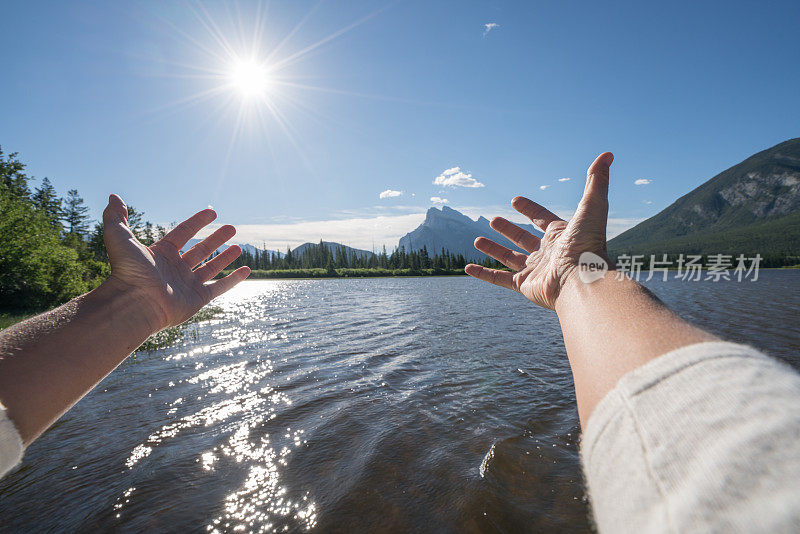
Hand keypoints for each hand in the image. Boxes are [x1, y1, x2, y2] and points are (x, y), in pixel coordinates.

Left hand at [102, 194, 249, 330]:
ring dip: (225, 257)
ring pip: (211, 268)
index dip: (197, 222)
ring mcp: (187, 285)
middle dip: (216, 238)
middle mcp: (175, 269)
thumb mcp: (118, 237)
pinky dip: (234, 279)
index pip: (183, 233)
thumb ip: (116, 217)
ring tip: (239, 246)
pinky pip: (219, 288)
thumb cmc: (127, 271)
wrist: (134, 303)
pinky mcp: (197, 300)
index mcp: (161, 254)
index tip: (212, 212)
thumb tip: (114, 197)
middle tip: (231, 228)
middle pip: (200, 250)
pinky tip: (246, 270)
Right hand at [466, 152, 613, 308]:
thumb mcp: (592, 207)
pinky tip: (468, 268)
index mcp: (560, 235)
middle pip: (524, 238)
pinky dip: (483, 274)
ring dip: (494, 249)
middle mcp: (548, 252)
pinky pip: (499, 279)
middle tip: (493, 220)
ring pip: (510, 258)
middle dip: (509, 229)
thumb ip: (596, 182)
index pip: (542, 219)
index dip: (529, 209)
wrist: (583, 281)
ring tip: (477, 240)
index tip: (515, 201)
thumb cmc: (588, 245)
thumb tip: (607, 155)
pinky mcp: (524, 285)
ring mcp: (535, 270)